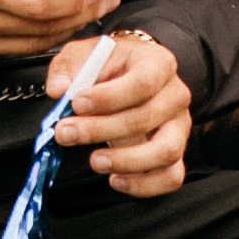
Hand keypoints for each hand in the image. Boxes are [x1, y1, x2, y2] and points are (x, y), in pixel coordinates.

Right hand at [0, 0, 116, 61]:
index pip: (42, 4)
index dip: (78, 0)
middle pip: (45, 29)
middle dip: (83, 15)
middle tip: (107, 0)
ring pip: (32, 45)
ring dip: (66, 31)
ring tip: (88, 12)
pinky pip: (10, 51)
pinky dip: (37, 41)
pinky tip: (50, 26)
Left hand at [49, 31, 190, 196]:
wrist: (129, 75)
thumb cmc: (110, 66)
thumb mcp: (85, 54)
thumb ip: (69, 69)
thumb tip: (59, 89)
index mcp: (158, 63)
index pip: (143, 82)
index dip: (108, 97)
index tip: (77, 103)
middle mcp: (174, 96)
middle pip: (145, 119)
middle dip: (100, 130)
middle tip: (66, 133)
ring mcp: (178, 127)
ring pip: (165, 152)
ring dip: (125, 161)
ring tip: (94, 160)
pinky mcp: (175, 153)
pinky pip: (170, 177)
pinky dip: (143, 184)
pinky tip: (115, 179)